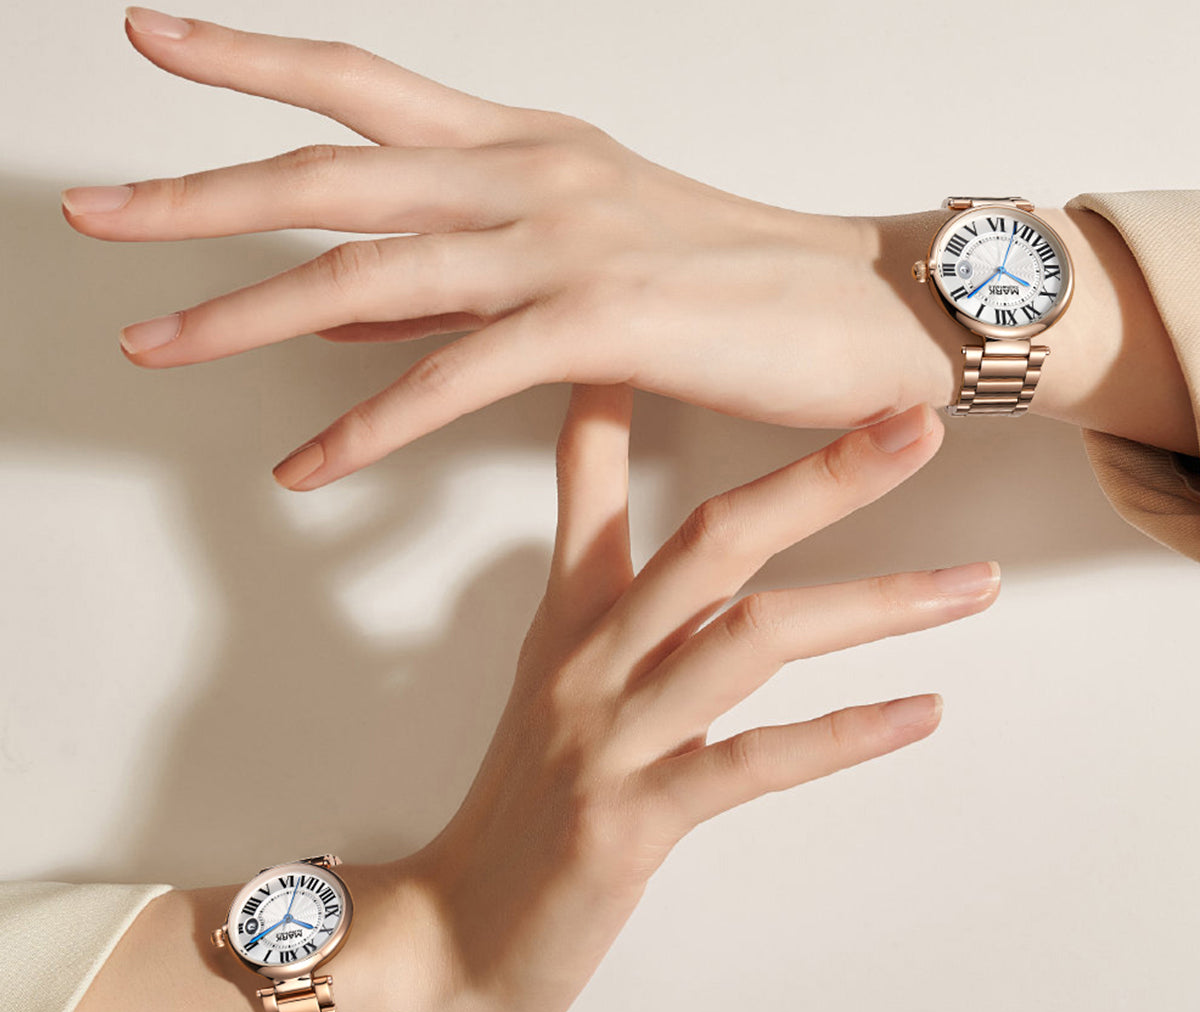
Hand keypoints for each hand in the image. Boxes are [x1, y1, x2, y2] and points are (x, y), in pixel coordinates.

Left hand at [61, 9, 956, 491]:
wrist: (871, 314)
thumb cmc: (744, 287)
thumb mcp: (595, 253)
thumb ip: (477, 271)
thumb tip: (373, 297)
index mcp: (533, 145)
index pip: (367, 84)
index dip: (256, 56)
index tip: (156, 43)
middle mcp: (533, 173)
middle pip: (335, 169)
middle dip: (202, 195)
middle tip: (95, 216)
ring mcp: (564, 241)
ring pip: (370, 269)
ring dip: (250, 312)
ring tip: (157, 347)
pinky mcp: (601, 321)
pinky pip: (455, 374)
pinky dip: (371, 426)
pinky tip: (306, 466)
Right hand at [366, 397, 999, 1011]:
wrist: (451, 935)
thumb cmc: (514, 807)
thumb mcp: (546, 682)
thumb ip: (591, 592)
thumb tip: (629, 541)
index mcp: (570, 620)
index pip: (593, 478)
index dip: (637, 392)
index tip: (724, 315)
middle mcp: (591, 660)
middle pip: (713, 539)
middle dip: (821, 476)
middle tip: (915, 423)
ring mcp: (610, 737)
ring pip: (750, 640)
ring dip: (873, 605)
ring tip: (973, 587)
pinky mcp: (632, 822)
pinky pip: (752, 764)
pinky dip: (843, 737)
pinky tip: (922, 713)